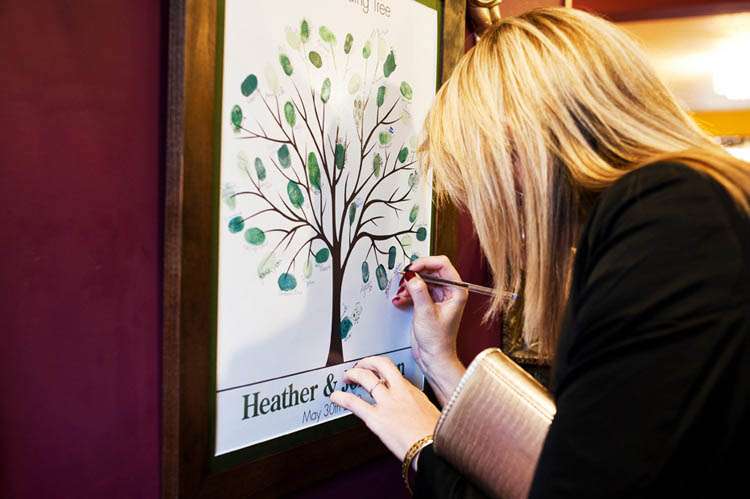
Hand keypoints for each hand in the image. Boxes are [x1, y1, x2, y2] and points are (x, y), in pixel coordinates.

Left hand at [330, 356, 439, 466]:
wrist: (434, 449)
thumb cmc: (436, 437)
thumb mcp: (432, 415)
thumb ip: (419, 410)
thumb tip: (417, 414)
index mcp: (414, 392)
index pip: (395, 374)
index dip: (383, 372)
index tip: (377, 374)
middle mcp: (400, 392)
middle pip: (382, 366)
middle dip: (368, 362)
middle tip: (360, 366)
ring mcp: (387, 403)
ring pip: (366, 379)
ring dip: (354, 374)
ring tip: (347, 376)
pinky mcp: (377, 418)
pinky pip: (355, 403)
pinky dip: (342, 398)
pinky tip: (335, 397)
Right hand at [392, 256, 467, 403]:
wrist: (434, 357)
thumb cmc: (438, 341)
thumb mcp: (426, 313)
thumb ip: (418, 291)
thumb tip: (411, 276)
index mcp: (457, 291)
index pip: (442, 264)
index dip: (425, 263)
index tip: (412, 269)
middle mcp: (450, 291)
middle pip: (431, 270)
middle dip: (415, 274)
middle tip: (403, 279)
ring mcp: (439, 296)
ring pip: (422, 279)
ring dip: (409, 285)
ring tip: (401, 293)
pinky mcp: (429, 302)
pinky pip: (417, 289)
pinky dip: (408, 293)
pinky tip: (401, 299)